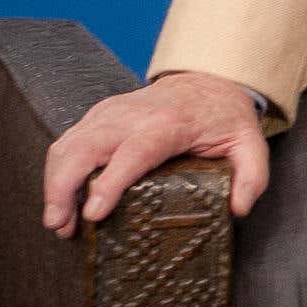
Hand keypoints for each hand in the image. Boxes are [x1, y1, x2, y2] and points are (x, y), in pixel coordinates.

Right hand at [41, 71, 270, 233]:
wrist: (207, 80)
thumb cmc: (224, 117)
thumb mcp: (250, 143)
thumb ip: (251, 176)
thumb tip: (239, 209)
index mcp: (168, 124)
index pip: (133, 153)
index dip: (110, 183)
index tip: (94, 213)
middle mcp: (131, 116)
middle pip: (85, 148)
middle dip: (64, 187)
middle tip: (60, 225)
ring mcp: (110, 114)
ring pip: (68, 144)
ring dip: (55, 183)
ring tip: (58, 222)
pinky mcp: (98, 116)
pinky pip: (68, 142)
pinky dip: (57, 171)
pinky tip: (61, 201)